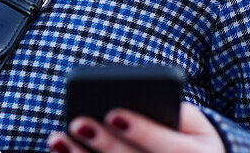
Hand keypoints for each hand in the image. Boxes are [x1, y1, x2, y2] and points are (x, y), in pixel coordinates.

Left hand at [46, 102, 225, 152]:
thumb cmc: (187, 137)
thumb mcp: (192, 123)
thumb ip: (170, 113)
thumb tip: (130, 101)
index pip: (169, 147)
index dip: (141, 131)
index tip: (114, 113)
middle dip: (106, 144)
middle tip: (78, 123)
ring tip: (57, 139)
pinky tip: (60, 152)